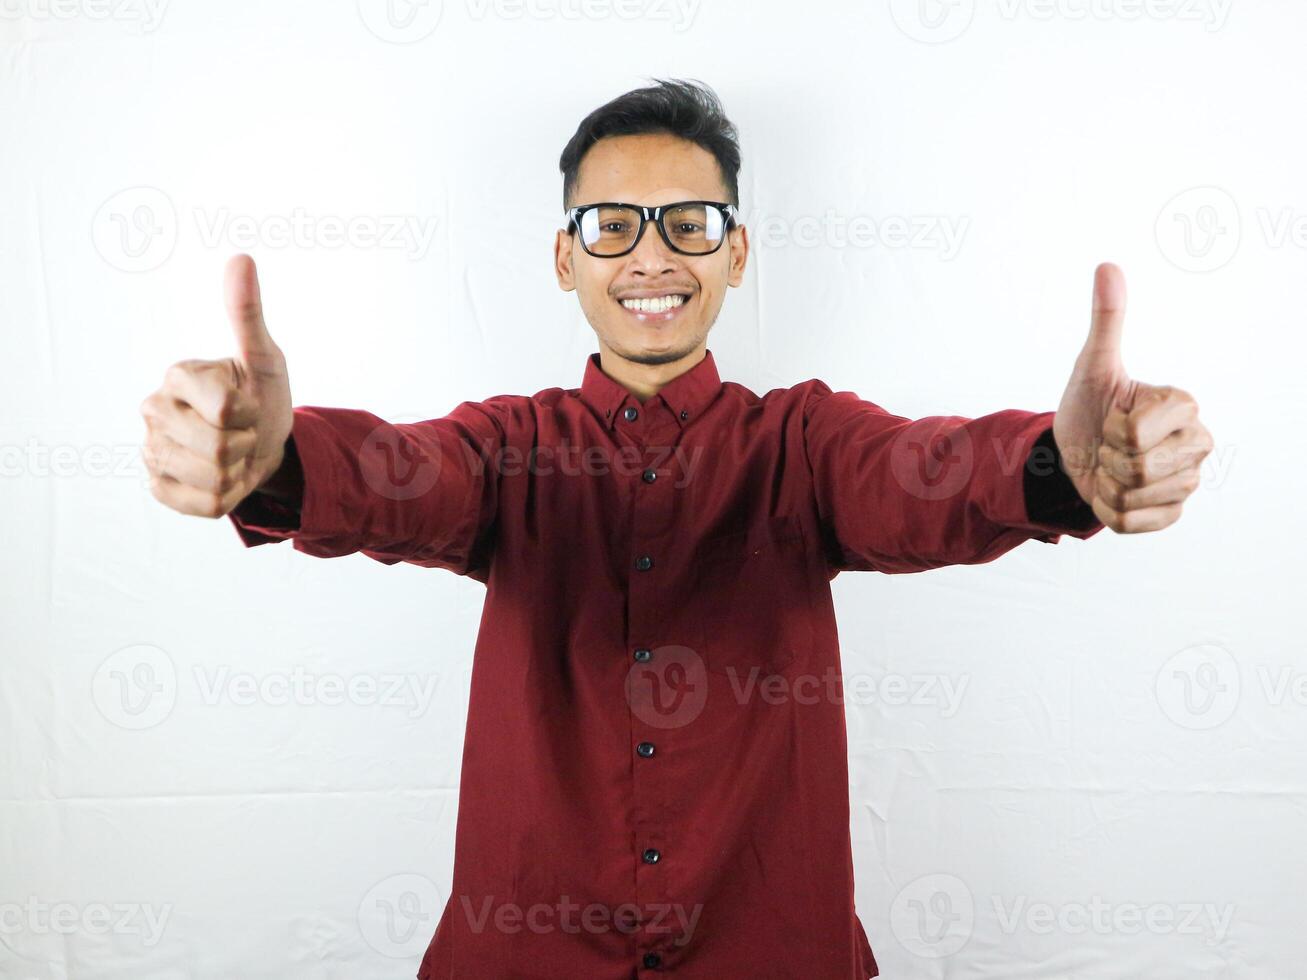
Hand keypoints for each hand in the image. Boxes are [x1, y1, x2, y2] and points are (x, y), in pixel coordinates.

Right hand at [140, 254, 293, 517]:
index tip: (248, 404)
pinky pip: (203, 504)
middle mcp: (153, 409)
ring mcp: (151, 449)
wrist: (264, 443)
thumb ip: (248, 313)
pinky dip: (226, 496)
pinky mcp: (158, 485)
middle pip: (220, 448)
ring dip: (239, 471)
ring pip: (213, 478)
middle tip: (244, 433)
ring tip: (235, 454)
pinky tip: (222, 477)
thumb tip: (241, 258)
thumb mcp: (265, 357)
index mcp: (177, 374)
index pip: (226, 410)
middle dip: (247, 444)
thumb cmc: (262, 394)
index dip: (250, 413)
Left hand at [1052, 263, 1211, 533]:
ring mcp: (1188, 480)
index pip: (1134, 433)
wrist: (1072, 455)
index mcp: (1184, 404)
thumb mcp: (1091, 366)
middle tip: (1109, 446)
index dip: (1110, 430)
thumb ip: (1106, 321)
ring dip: (1107, 484)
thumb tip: (1108, 267)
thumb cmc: (1087, 408)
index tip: (1113, 418)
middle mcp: (1197, 441)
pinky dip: (1110, 510)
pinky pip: (1132, 521)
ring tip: (1111, 467)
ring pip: (1133, 496)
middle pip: (1136, 468)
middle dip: (1107, 458)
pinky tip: (1114, 493)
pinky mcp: (1172, 513)